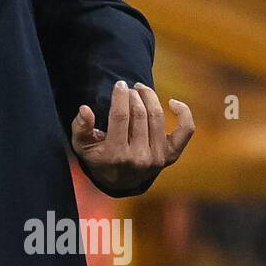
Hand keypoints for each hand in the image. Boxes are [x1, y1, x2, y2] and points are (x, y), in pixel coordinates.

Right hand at [70, 80, 193, 196]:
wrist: (120, 181)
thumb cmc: (99, 157)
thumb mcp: (82, 146)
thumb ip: (80, 127)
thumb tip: (85, 108)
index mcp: (117, 155)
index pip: (120, 118)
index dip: (120, 97)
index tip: (119, 84)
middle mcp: (140, 158)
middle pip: (139, 115)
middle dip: (133, 95)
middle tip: (128, 88)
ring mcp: (158, 157)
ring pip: (157, 117)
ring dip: (150, 97)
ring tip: (141, 89)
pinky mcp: (171, 155)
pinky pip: (185, 130)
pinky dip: (183, 113)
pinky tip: (173, 102)